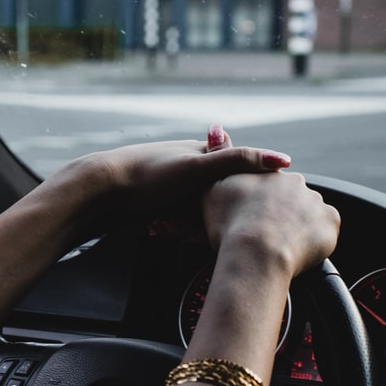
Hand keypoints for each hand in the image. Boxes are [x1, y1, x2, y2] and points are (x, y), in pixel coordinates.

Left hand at [68, 127, 290, 218]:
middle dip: (220, 213)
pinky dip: (174, 229)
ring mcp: (171, 185)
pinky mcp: (156, 202)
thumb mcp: (201, 167)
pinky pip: (175, 220)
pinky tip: (165, 232)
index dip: (254, 189)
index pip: (241, 169)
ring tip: (184, 233)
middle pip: (219, 193)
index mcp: (202, 153)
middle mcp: (188, 166)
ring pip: (196, 210)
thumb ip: (240, 161)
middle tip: (221, 231)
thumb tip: (283, 160)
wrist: (102, 188)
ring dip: (193, 225)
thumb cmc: (149, 175)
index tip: (266, 210)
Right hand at [202, 167, 339, 278]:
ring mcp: (316, 202)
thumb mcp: (212, 189)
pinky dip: (316, 240)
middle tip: (266, 237)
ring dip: (300, 227)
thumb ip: (218, 158)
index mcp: (271, 175)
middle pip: (292, 199)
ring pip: (310, 214)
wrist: (255, 255)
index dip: (261, 204)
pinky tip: (298, 251)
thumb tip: (217, 128)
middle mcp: (297, 183)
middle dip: (283, 214)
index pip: (270, 186)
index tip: (252, 220)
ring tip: (281, 248)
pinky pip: (326, 231)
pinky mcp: (331, 222)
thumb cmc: (230, 226)